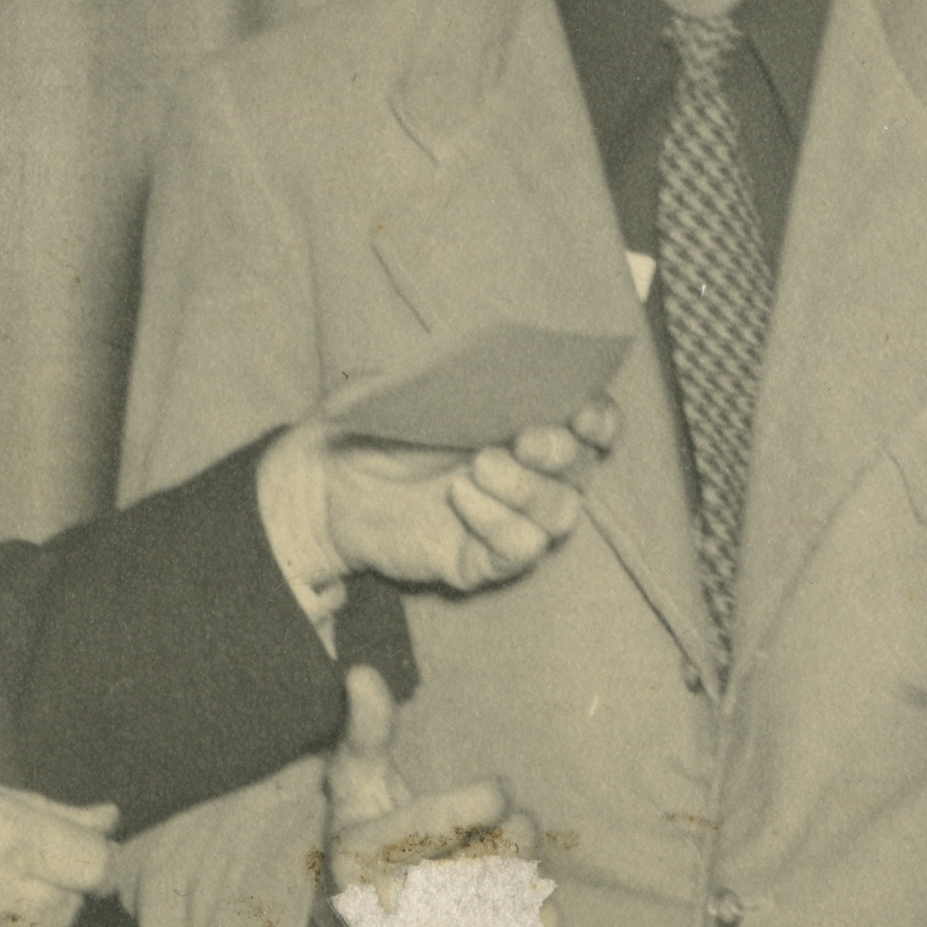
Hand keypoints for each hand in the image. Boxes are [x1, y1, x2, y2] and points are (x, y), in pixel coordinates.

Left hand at [302, 396, 616, 592]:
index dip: (601, 420)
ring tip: (475, 467)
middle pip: (582, 470)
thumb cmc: (379, 425)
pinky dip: (498, 522)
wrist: (325, 479)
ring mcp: (509, 517)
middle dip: (560, 453)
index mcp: (527, 423)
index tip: (582, 413)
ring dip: (527, 488)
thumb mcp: (426, 384)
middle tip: (521, 439)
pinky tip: (460, 499)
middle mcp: (529, 473)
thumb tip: (520, 368)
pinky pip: (520, 549)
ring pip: (561, 514)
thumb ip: (478, 378)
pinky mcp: (484, 558)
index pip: (593, 426)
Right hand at [324, 665, 554, 926]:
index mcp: (367, 850)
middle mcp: (399, 904)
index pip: (468, 808)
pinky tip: (503, 916)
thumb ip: (366, 735)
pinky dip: (538, 911)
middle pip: (515, 835)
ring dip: (516, 869)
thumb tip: (361, 672)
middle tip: (480, 840)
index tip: (489, 797)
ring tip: (481, 880)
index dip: (487, 799)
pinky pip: (547, 924)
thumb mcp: (354, 792)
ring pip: (530, 877)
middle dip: (508, 828)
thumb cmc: (368, 859)